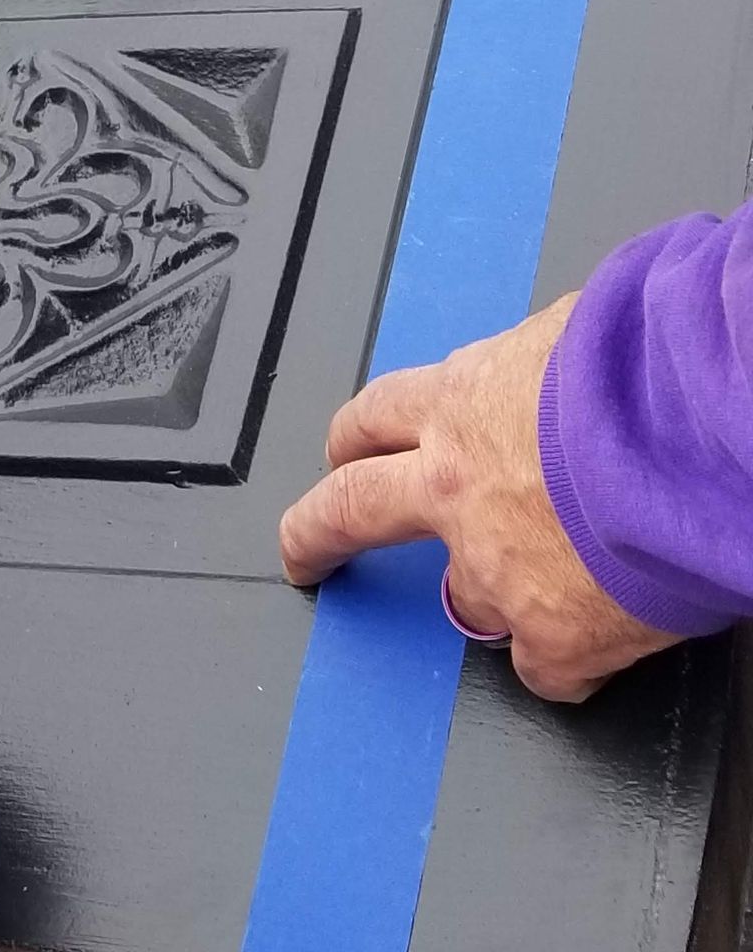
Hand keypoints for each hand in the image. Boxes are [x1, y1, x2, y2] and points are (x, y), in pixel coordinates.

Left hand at [279, 294, 677, 702]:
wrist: (700, 434)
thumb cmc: (650, 368)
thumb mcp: (574, 336)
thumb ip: (544, 371)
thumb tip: (567, 367)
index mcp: (462, 398)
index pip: (376, 415)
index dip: (355, 439)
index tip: (342, 454)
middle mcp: (455, 482)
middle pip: (348, 510)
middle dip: (314, 533)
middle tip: (304, 553)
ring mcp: (493, 566)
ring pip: (471, 598)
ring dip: (506, 590)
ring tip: (562, 581)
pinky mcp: (550, 636)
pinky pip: (545, 668)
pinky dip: (571, 658)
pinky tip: (603, 637)